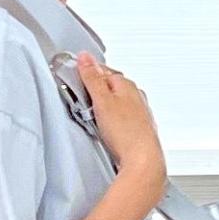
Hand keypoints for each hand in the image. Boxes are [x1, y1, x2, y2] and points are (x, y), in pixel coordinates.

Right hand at [77, 52, 165, 193]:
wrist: (143, 161)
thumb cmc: (127, 133)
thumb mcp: (102, 101)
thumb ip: (92, 78)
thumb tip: (85, 58)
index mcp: (127, 84)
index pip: (103, 70)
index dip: (87, 75)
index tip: (76, 79)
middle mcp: (137, 97)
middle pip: (110, 87)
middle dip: (95, 94)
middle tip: (83, 104)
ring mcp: (139, 114)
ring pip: (116, 104)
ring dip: (103, 109)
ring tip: (94, 121)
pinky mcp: (138, 130)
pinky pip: (120, 120)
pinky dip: (111, 123)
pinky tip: (107, 132)